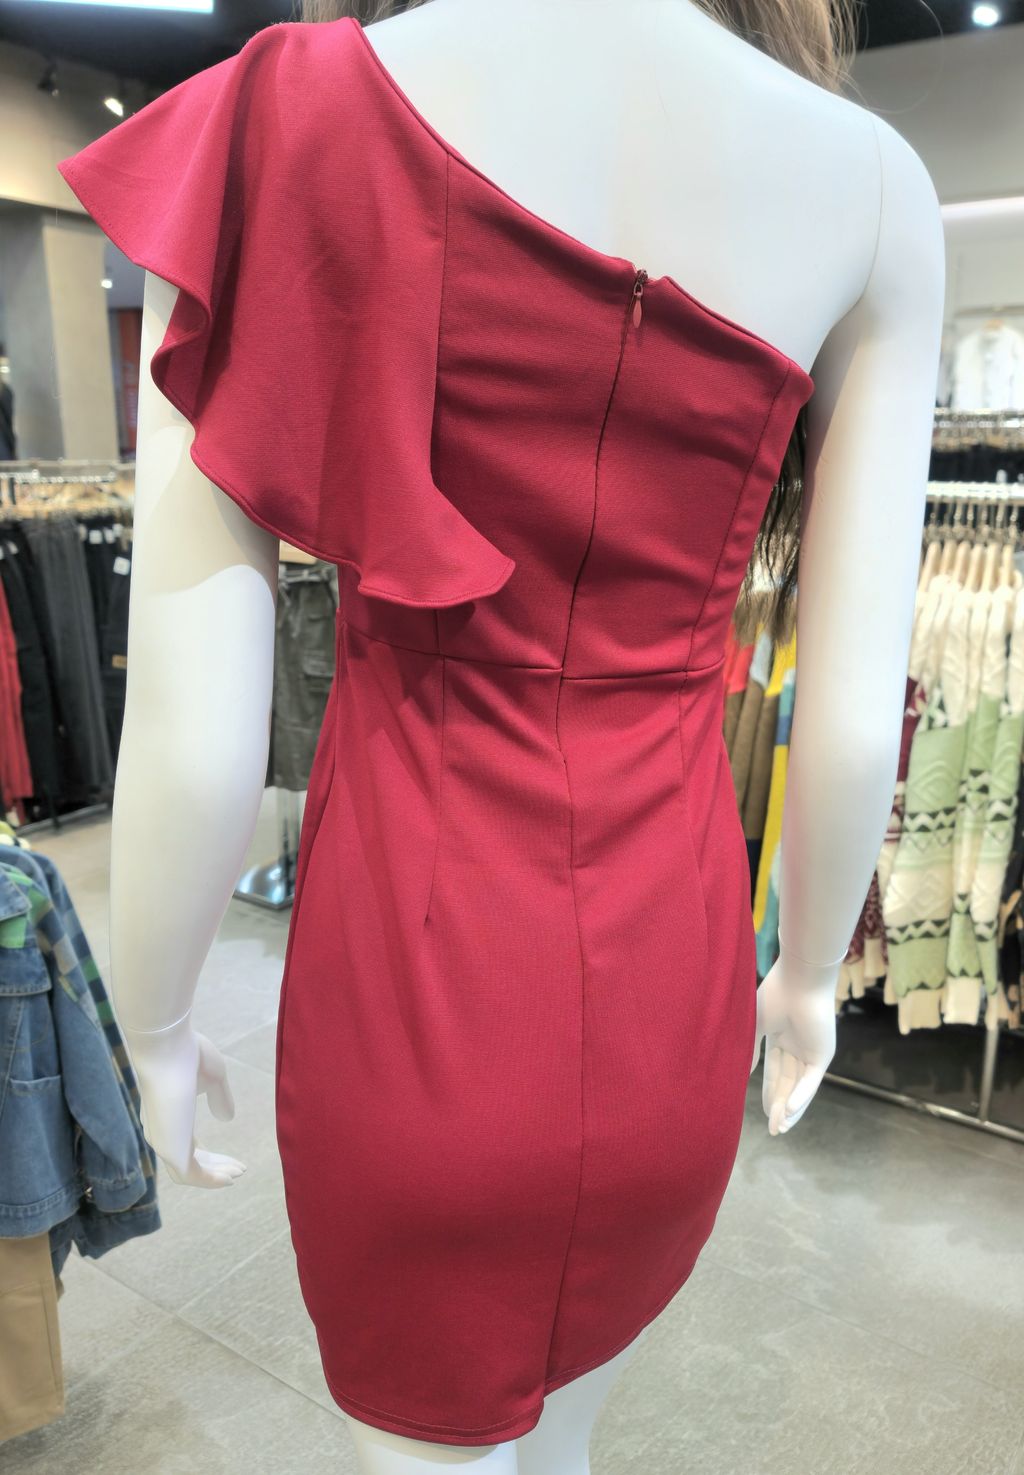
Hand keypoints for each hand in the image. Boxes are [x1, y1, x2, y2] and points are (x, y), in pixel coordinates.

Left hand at [122, 1012, 247, 1188]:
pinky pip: (192, 1175)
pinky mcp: (170, 1149)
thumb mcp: (213, 1076)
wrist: (167, 1047)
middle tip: (239, 1169)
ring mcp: (162, 1142)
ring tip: (239, 1172)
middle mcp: (159, 1133)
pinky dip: (211, 1180)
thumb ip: (220, 1097)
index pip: (184, 1144)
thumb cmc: (187, 1053)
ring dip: (216, 1175)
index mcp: (165, 1116)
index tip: (229, 1159)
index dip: (207, 1154)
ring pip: (190, 1171)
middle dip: (216, 1166)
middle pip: (188, 1161)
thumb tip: (227, 1118)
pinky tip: (230, 1178)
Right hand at [750, 957, 837, 1135]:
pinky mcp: (823, 1054)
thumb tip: (739, 1074)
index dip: (767, 1093)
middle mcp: (797, 1047)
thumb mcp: (754, 1027)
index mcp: (781, 1038)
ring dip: (790, 1108)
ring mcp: (811, 1051)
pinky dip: (800, 1096)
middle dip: (779, 1107)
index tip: (760, 1114)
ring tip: (780, 1128)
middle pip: (787, 1084)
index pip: (774, 1073)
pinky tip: (788, 1111)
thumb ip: (749, 1051)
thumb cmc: (775, 994)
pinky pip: (810, 1080)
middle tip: (772, 1131)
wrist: (800, 978)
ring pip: (800, 1087)